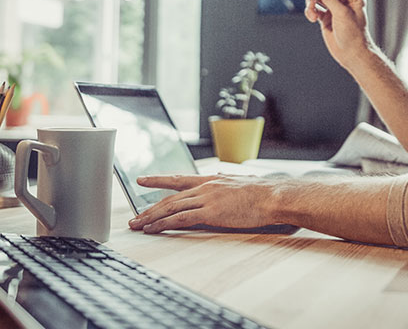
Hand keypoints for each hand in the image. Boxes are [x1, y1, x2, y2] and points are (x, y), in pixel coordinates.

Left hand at [127, 174, 280, 232]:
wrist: (273, 196)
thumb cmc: (263, 194)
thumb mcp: (240, 185)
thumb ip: (227, 187)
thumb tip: (225, 188)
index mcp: (211, 180)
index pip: (179, 179)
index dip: (159, 180)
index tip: (143, 179)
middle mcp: (205, 186)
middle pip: (170, 197)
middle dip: (149, 207)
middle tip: (134, 216)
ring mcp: (206, 199)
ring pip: (171, 207)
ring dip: (151, 217)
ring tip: (137, 225)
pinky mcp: (210, 212)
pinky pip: (180, 219)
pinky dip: (164, 224)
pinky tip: (153, 229)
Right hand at [301, 0, 376, 69]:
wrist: (351, 54)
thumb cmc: (353, 35)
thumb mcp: (342, 14)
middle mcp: (343, 1)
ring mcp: (334, 9)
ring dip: (311, 2)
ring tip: (312, 13)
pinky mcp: (326, 18)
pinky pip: (315, 8)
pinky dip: (310, 11)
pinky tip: (312, 18)